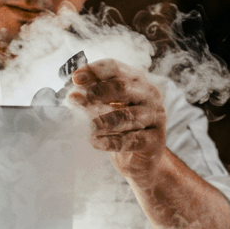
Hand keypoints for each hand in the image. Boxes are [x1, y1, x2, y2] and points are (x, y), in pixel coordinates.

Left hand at [68, 58, 167, 182]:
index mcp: (135, 81)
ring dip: (103, 121)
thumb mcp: (105, 109)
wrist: (138, 160)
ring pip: (128, 115)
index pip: (114, 68)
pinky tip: (96, 143)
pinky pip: (132, 140)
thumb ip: (92, 99)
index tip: (75, 79)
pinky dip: (111, 142)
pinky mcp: (156, 141)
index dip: (94, 71)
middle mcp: (149, 94)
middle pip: (121, 87)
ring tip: (88, 128)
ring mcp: (156, 117)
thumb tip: (74, 95)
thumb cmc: (119, 129)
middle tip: (75, 101)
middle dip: (95, 93)